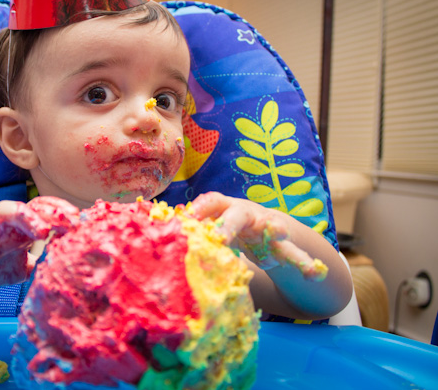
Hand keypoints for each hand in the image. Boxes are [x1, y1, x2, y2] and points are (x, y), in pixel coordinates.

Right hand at [0, 197, 78, 291]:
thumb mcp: (22, 267)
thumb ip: (42, 262)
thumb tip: (70, 262)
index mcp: (19, 230)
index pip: (41, 211)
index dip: (58, 212)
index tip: (78, 220)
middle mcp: (5, 227)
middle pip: (28, 207)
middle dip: (47, 211)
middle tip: (66, 222)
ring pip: (1, 214)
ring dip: (21, 216)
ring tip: (41, 231)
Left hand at [190, 192, 326, 280]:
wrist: (264, 230)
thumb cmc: (228, 227)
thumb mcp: (211, 226)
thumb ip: (194, 230)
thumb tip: (161, 235)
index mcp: (224, 207)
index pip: (211, 202)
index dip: (200, 208)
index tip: (187, 217)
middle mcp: (246, 212)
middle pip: (237, 215)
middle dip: (228, 224)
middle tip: (219, 237)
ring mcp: (266, 225)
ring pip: (273, 228)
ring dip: (275, 230)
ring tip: (280, 233)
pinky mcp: (282, 244)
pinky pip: (294, 254)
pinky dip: (304, 263)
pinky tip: (315, 273)